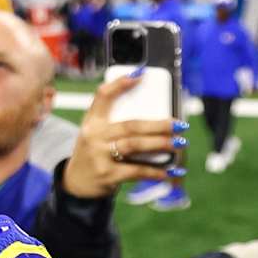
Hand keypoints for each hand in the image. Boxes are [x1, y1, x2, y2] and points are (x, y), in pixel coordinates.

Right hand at [60, 72, 181, 198]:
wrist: (77, 182)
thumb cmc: (96, 153)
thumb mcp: (97, 134)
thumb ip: (116, 123)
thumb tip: (157, 118)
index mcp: (92, 122)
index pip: (102, 97)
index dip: (119, 85)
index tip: (139, 75)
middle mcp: (93, 136)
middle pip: (130, 125)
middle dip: (159, 124)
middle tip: (180, 125)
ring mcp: (98, 155)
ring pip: (134, 145)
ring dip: (160, 143)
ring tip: (179, 143)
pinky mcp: (106, 174)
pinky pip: (136, 171)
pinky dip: (155, 171)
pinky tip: (169, 171)